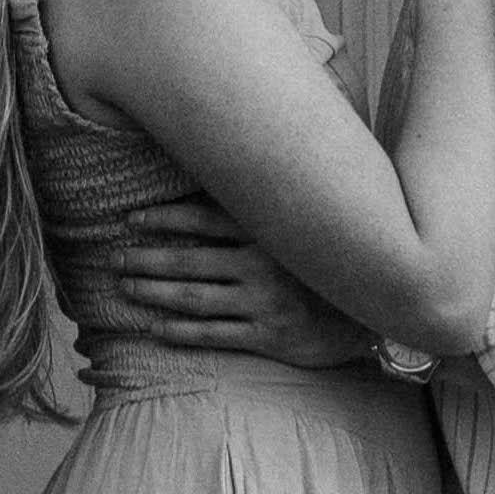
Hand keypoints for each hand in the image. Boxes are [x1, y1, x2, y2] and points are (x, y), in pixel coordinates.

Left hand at [85, 173, 352, 365]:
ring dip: (153, 293)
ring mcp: (265, 301)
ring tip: (125, 288)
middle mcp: (262, 264)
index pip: (203, 219)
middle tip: (113, 258)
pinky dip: (182, 331)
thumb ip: (274, 199)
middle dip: (145, 259)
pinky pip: (216, 333)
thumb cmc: (337, 259)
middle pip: (188, 261)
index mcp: (268, 231)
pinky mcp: (271, 335)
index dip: (164, 218)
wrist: (381, 309)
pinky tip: (156, 328)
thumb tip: (237, 158)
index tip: (132, 219)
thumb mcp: (310, 221)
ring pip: (194, 298)